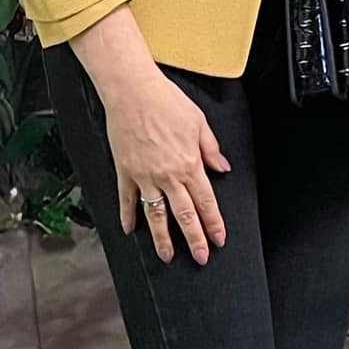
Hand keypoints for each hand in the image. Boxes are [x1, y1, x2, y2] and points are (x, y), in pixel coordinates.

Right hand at [101, 68, 230, 265]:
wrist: (133, 91)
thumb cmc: (166, 101)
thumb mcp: (199, 123)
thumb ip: (211, 150)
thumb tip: (223, 168)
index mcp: (189, 164)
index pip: (206, 202)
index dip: (213, 223)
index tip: (218, 239)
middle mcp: (168, 175)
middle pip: (184, 215)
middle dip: (194, 239)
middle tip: (200, 257)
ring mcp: (144, 176)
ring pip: (156, 215)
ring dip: (162, 238)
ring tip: (167, 256)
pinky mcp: (125, 171)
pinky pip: (127, 199)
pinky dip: (128, 216)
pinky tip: (130, 229)